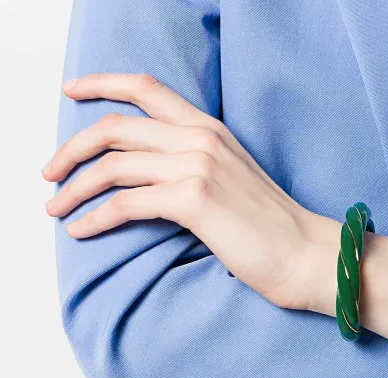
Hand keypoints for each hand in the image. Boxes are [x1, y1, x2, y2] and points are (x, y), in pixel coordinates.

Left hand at [42, 73, 341, 311]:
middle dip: (71, 149)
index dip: (102, 84)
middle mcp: (200, 138)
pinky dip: (95, 217)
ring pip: (113, 166)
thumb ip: (193, 163)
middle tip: (50, 174)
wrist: (306, 253)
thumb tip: (149, 175)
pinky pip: (125, 204)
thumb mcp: (231, 178)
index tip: (72, 91)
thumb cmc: (271, 224)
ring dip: (75, 188)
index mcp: (209, 129)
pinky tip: (82, 229)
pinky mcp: (194, 201)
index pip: (146, 89)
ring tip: (56, 208)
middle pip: (115, 127)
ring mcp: (198, 166)